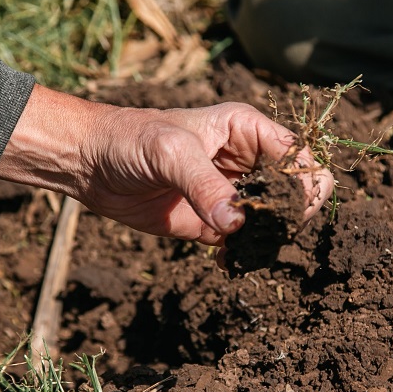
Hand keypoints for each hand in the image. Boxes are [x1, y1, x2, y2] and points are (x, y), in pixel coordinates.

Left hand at [0, 85, 333, 244]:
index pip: (300, 157)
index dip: (303, 183)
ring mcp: (233, 194)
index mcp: (249, 130)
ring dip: (269, 238)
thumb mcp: (169, 152)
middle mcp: (249, 161)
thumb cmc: (129, 140)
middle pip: (297, 191)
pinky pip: (245, 242)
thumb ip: (205, 185)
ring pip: (275, 220)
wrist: (89, 164)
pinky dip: (245, 255)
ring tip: (248, 247)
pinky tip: (228, 260)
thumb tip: (238, 225)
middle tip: (265, 229)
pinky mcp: (214, 223)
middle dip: (291, 213)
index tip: (286, 208)